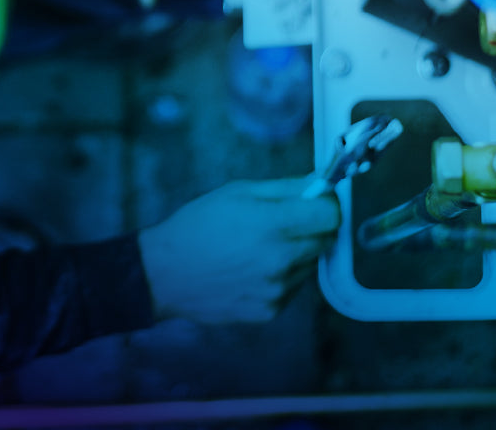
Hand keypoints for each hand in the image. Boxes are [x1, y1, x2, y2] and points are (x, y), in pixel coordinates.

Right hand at [137, 177, 340, 324]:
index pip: (330, 215)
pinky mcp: (270, 310)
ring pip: (309, 265)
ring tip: (259, 249)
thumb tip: (319, 184)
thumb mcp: (236, 193)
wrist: (165, 273)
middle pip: (325, 240)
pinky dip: (281, 276)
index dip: (326, 205)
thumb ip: (284, 188)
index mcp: (272, 224)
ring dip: (296, 254)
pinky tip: (251, 269)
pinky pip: (292, 288)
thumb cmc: (196, 226)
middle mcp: (280, 259)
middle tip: (283, 224)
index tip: (316, 202)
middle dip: (312, 228)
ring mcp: (277, 289)